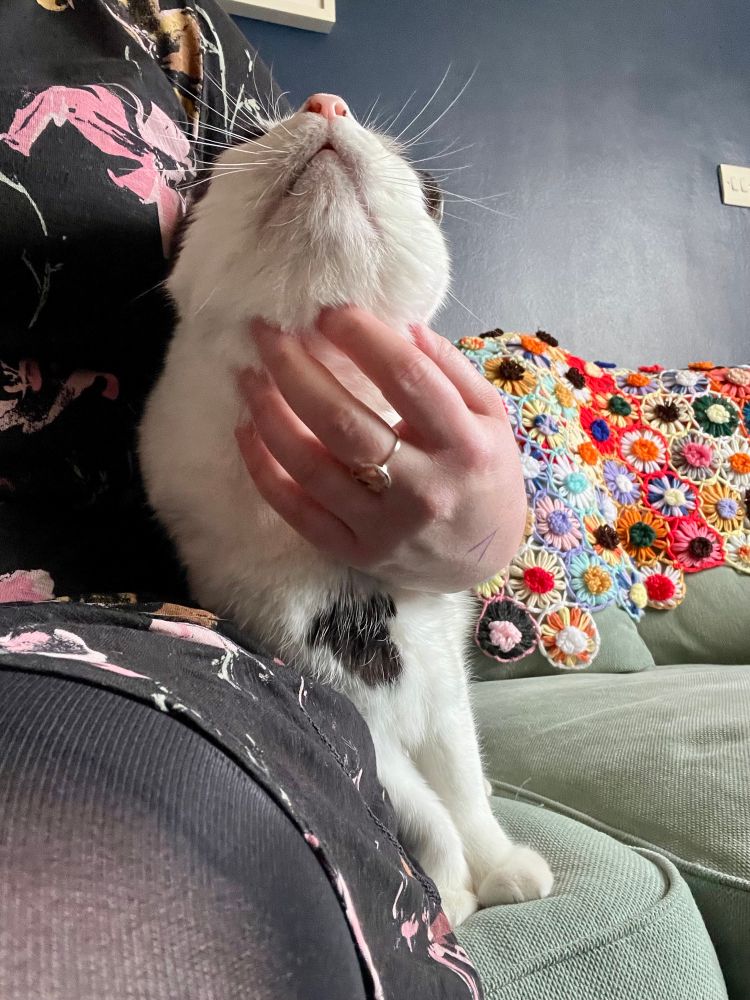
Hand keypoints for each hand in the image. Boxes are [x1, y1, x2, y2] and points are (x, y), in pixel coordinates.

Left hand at [236, 306, 526, 592]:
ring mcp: (385, 528)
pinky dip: (263, 469)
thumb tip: (401, 323)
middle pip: (344, 422)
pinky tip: (247, 431)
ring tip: (249, 376)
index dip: (361, 337)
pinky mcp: (355, 552)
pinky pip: (296, 511)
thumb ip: (450, 368)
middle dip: (296, 370)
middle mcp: (423, 490)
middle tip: (267, 333)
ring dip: (269, 414)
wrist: (486, 561)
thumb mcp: (491, 416)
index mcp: (464, 446)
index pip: (407, 379)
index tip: (328, 311)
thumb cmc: (484, 476)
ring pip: (311, 466)